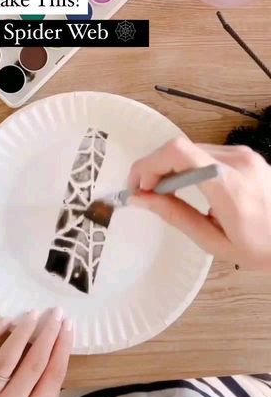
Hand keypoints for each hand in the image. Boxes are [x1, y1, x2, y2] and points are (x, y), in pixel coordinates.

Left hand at [0, 308, 72, 396]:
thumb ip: (49, 393)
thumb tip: (59, 350)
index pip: (53, 376)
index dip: (63, 347)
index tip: (68, 326)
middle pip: (34, 363)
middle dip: (49, 334)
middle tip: (56, 313)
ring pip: (7, 356)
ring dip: (23, 330)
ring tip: (34, 314)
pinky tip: (7, 321)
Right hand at [128, 137, 270, 267]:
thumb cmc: (262, 247)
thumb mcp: (213, 241)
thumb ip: (175, 216)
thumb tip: (140, 199)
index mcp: (229, 187)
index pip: (178, 153)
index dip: (149, 164)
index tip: (139, 187)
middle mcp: (237, 162)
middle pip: (179, 148)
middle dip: (154, 168)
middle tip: (144, 193)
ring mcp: (243, 154)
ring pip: (189, 148)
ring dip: (169, 166)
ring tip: (164, 192)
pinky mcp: (245, 154)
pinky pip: (204, 152)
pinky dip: (186, 165)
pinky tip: (185, 185)